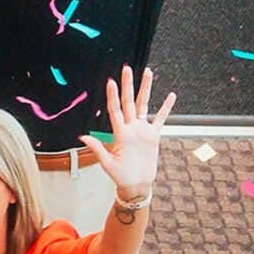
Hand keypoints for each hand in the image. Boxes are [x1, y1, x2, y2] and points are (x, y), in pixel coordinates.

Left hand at [82, 66, 173, 201]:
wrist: (136, 185)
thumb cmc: (120, 176)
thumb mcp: (107, 164)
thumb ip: (98, 149)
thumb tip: (83, 137)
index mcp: (119, 133)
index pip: (115, 110)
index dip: (113, 96)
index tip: (111, 81)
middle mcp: (130, 128)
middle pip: (129, 101)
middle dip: (128, 85)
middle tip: (128, 68)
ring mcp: (142, 131)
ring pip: (144, 105)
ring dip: (146, 89)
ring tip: (148, 72)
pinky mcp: (153, 137)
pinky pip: (161, 119)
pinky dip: (166, 108)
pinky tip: (171, 96)